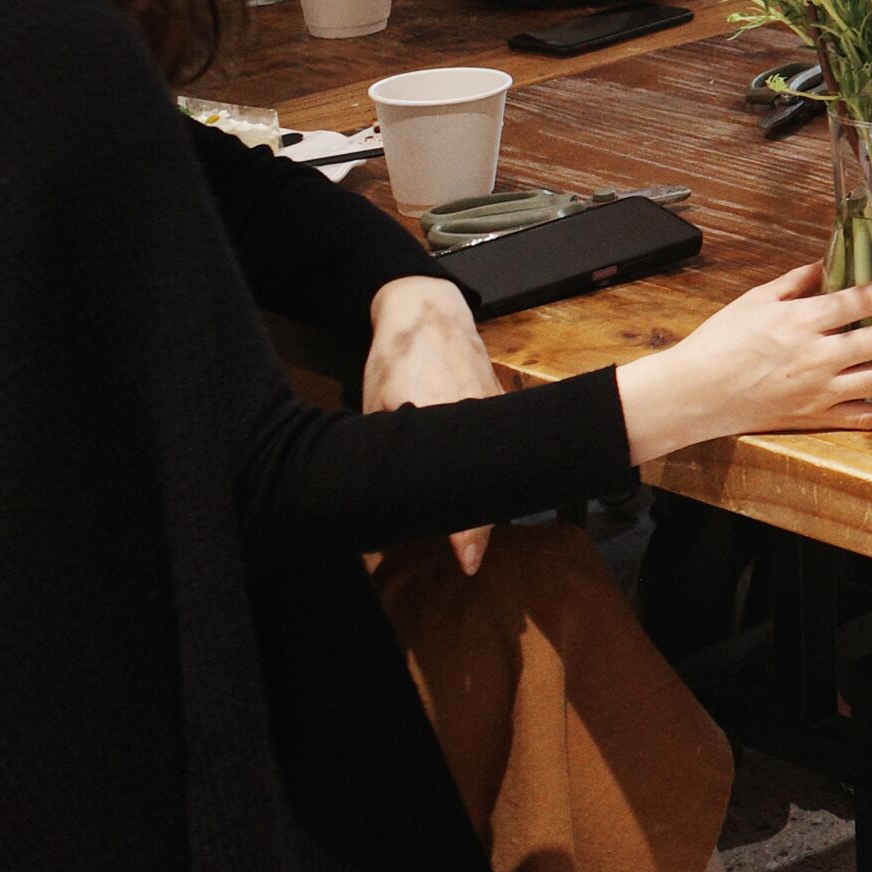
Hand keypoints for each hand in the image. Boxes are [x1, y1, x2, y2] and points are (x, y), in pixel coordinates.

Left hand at [363, 277, 506, 572]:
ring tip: (473, 525)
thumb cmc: (396, 358)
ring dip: (486, 493)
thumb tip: (372, 501)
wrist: (428, 310)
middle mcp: (477, 418)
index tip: (468, 562)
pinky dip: (491, 464)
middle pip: (488, 482)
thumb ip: (381, 456)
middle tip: (469, 553)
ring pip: (497, 464)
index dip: (468, 532)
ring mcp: (493, 408)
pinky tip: (479, 479)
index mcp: (442, 419)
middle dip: (480, 522)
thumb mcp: (375, 408)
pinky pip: (498, 442)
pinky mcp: (499, 399)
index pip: (464, 487)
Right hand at [610, 262, 871, 463]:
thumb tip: (838, 262)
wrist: (689, 395)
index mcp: (804, 321)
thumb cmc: (720, 341)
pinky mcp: (817, 419)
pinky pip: (868, 421)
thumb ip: (802, 281)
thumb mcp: (759, 299)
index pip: (869, 298)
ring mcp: (820, 392)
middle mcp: (818, 357)